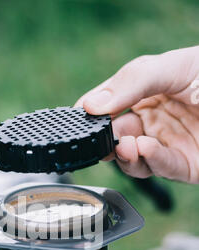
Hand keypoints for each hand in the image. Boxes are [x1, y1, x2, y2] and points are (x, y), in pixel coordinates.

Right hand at [75, 46, 198, 182]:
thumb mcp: (174, 67)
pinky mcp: (184, 166)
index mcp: (147, 93)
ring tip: (126, 145)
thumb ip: (132, 83)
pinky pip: (160, 168)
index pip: (110, 105)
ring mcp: (167, 144)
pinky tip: (144, 148)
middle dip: (107, 140)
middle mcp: (155, 120)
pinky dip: (149, 161)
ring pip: (133, 160)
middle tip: (103, 138)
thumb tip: (91, 104)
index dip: (93, 112)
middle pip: (117, 137)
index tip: (79, 118)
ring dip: (125, 156)